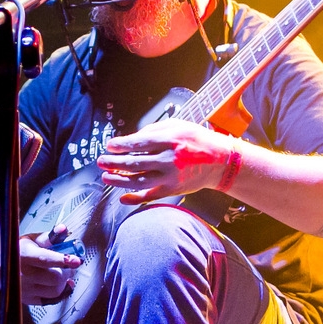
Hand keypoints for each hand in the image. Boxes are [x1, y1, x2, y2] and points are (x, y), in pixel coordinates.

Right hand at [19, 225, 81, 303]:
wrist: (0, 264)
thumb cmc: (20, 249)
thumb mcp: (32, 239)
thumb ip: (49, 236)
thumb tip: (63, 229)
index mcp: (23, 255)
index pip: (45, 259)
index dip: (62, 260)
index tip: (77, 261)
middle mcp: (21, 274)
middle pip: (54, 278)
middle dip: (67, 272)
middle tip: (69, 266)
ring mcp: (24, 289)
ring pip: (55, 291)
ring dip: (64, 282)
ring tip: (64, 274)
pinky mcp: (27, 299)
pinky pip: (51, 300)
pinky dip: (60, 293)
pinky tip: (62, 285)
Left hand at [98, 120, 237, 204]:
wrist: (220, 161)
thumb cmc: (198, 140)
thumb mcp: (178, 125)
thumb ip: (155, 128)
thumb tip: (134, 137)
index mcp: (170, 139)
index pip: (139, 142)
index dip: (121, 145)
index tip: (109, 146)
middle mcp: (169, 158)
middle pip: (135, 162)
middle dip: (114, 162)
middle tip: (101, 161)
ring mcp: (171, 176)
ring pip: (139, 180)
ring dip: (119, 179)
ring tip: (106, 177)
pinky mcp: (173, 189)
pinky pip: (150, 195)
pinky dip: (135, 198)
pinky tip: (123, 197)